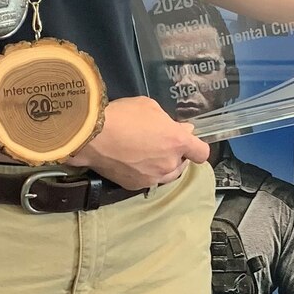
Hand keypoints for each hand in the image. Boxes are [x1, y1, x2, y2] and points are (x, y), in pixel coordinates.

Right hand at [67, 96, 209, 189]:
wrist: (91, 136)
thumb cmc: (122, 115)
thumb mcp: (149, 107)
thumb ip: (169, 121)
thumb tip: (182, 130)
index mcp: (177, 143)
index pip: (202, 153)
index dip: (196, 147)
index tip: (186, 140)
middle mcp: (169, 164)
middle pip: (183, 165)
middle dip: (176, 155)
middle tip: (160, 143)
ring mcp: (152, 178)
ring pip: (166, 175)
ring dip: (162, 166)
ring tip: (147, 154)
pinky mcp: (135, 186)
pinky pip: (147, 180)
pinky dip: (144, 172)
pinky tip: (132, 162)